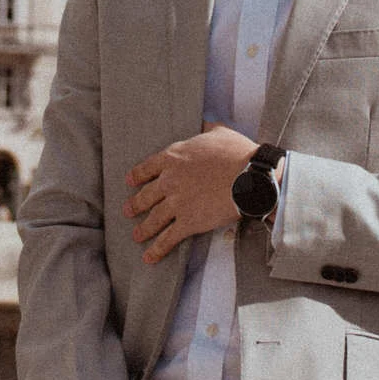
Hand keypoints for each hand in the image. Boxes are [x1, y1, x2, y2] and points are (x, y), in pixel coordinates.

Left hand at [125, 125, 259, 263]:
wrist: (251, 177)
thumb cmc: (238, 153)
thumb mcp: (218, 132)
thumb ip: (206, 128)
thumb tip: (204, 122)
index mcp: (174, 158)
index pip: (147, 168)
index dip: (137, 176)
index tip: (130, 182)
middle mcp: (169, 181)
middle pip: (146, 195)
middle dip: (135, 204)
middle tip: (128, 210)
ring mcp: (177, 203)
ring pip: (153, 219)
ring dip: (144, 229)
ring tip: (137, 236)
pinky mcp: (188, 222)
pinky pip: (168, 238)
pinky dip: (157, 249)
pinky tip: (149, 257)